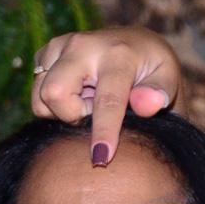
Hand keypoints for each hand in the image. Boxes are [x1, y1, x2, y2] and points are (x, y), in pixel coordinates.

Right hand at [31, 27, 182, 165]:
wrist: (136, 44)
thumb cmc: (154, 69)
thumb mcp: (168, 80)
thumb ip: (159, 94)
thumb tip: (147, 105)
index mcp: (118, 54)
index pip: (107, 99)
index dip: (103, 131)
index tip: (101, 159)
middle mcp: (82, 45)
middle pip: (55, 94)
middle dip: (73, 115)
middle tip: (96, 113)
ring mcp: (59, 46)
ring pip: (41, 97)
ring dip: (64, 111)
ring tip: (90, 101)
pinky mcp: (44, 53)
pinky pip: (36, 93)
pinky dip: (55, 103)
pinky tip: (78, 94)